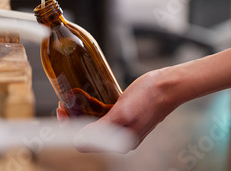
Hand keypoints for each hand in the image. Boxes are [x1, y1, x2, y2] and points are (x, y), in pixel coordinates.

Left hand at [58, 68, 179, 152]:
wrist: (168, 86)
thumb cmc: (148, 97)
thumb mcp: (121, 113)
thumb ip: (101, 129)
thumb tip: (78, 141)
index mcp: (119, 142)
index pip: (83, 143)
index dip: (68, 127)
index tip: (62, 110)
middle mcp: (120, 139)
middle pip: (87, 133)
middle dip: (73, 118)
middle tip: (64, 101)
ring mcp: (123, 128)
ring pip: (93, 123)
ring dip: (80, 112)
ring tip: (73, 96)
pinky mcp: (125, 117)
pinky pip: (103, 116)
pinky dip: (92, 107)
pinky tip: (87, 95)